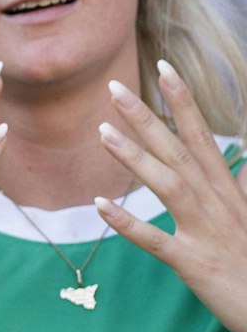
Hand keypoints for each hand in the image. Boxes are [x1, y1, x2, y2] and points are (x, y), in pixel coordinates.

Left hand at [97, 61, 246, 331]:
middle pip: (179, 152)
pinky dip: (129, 224)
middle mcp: (218, 204)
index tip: (162, 68)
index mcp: (228, 191)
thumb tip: (243, 162)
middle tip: (113, 88)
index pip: (201, 137)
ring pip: (169, 185)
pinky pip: (157, 241)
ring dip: (136, 158)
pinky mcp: (195, 263)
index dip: (183, 102)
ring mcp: (207, 232)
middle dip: (147, 118)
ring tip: (102, 132)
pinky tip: (100, 207)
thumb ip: (244, 187)